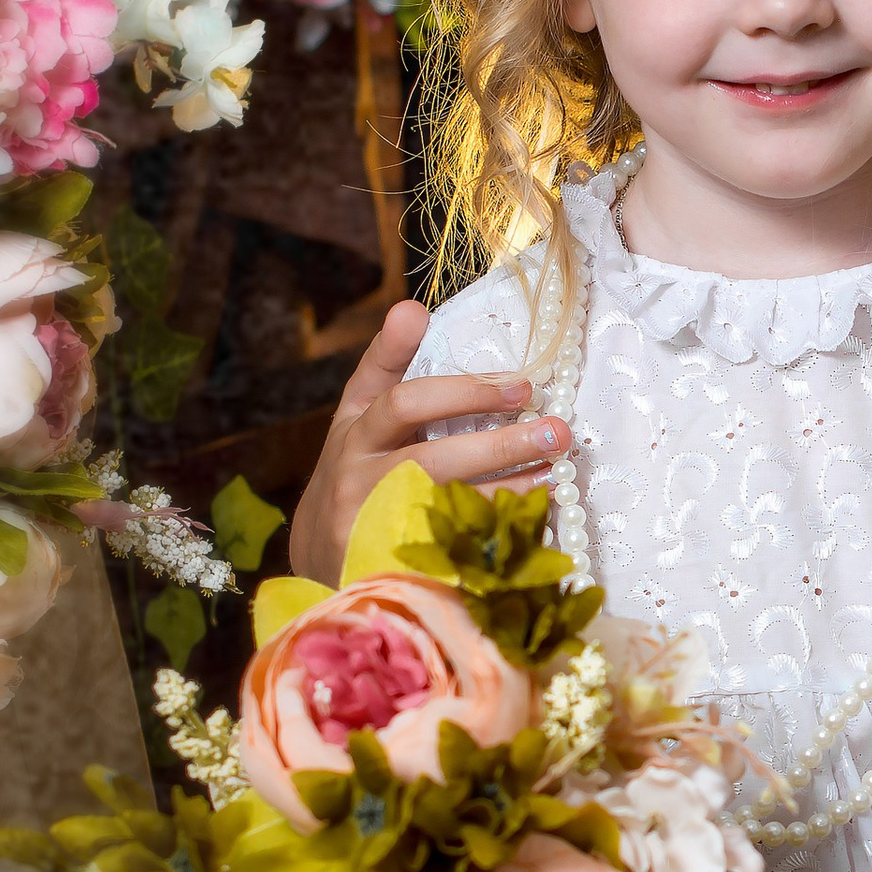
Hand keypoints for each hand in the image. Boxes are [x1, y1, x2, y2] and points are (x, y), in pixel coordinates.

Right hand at [289, 300, 570, 582]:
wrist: (318, 556)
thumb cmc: (358, 473)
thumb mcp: (360, 419)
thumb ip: (388, 367)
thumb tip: (412, 309)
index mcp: (355, 430)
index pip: (395, 396)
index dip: (445, 380)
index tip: (502, 372)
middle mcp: (358, 474)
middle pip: (432, 455)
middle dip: (499, 442)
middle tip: (554, 429)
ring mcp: (370, 523)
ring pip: (447, 508)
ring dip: (507, 488)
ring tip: (553, 471)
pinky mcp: (386, 562)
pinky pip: (450, 547)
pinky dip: (492, 530)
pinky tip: (530, 518)